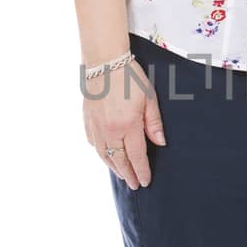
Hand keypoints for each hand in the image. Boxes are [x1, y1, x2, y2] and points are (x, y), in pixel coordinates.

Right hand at [83, 57, 165, 187]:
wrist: (103, 61)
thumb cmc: (129, 77)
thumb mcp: (149, 98)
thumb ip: (154, 122)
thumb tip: (160, 143)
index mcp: (128, 125)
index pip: (136, 156)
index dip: (141, 171)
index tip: (145, 182)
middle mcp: (109, 130)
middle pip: (119, 160)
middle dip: (128, 174)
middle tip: (134, 184)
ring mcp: (96, 127)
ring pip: (104, 155)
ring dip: (114, 167)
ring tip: (122, 174)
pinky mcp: (87, 121)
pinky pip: (93, 144)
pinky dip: (101, 153)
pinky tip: (106, 156)